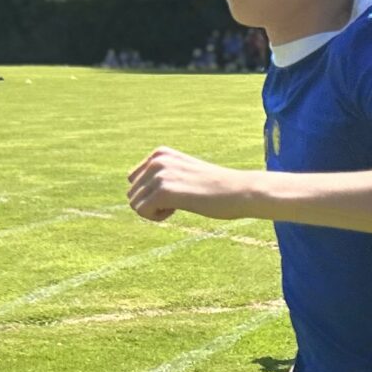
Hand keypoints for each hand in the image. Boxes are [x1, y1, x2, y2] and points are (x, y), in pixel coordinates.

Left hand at [128, 147, 253, 222]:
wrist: (239, 191)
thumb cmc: (216, 188)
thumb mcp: (185, 174)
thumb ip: (162, 177)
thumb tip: (132, 195)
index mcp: (160, 154)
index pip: (134, 181)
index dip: (152, 194)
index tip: (177, 193)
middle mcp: (157, 160)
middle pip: (133, 194)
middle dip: (152, 204)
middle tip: (179, 201)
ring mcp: (160, 174)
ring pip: (135, 204)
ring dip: (155, 211)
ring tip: (180, 205)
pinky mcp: (164, 191)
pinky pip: (143, 211)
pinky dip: (157, 218)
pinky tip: (177, 211)